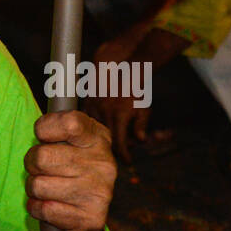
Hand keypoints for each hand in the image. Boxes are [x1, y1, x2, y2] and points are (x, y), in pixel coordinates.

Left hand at [24, 110, 115, 230]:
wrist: (88, 215)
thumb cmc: (71, 168)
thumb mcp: (71, 140)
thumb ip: (58, 122)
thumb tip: (50, 98)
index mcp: (98, 137)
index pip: (70, 122)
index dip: (45, 129)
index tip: (43, 136)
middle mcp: (104, 163)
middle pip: (41, 157)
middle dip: (32, 164)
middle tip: (41, 168)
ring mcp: (100, 192)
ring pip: (38, 185)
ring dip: (35, 189)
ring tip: (48, 188)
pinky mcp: (91, 218)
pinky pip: (44, 209)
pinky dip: (38, 209)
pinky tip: (50, 206)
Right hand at [88, 38, 149, 162]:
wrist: (119, 67)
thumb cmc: (135, 89)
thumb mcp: (143, 108)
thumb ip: (141, 125)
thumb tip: (141, 141)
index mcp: (119, 115)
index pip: (120, 144)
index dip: (124, 156)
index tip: (128, 162)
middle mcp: (104, 112)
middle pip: (107, 139)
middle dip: (115, 146)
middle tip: (123, 149)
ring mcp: (94, 107)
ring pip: (96, 130)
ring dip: (104, 135)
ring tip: (113, 135)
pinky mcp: (87, 101)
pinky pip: (89, 119)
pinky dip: (95, 125)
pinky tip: (103, 124)